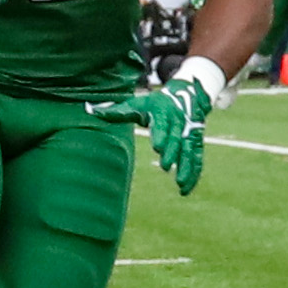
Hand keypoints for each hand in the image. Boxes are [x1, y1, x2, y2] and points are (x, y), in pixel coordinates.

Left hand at [129, 57, 221, 196]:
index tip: (157, 146)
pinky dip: (193, 175)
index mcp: (162, 113)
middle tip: (165, 166)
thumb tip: (91, 110)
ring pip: (189, 152)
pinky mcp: (195, 144)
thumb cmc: (154, 104)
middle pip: (176, 139)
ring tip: (180, 184)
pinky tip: (185, 189)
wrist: (185, 97)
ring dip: (185, 168)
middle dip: (172, 152)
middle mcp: (178, 124)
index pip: (161, 124)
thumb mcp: (137, 104)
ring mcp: (189, 135)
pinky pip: (196, 160)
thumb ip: (117, 111)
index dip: (160, 135)